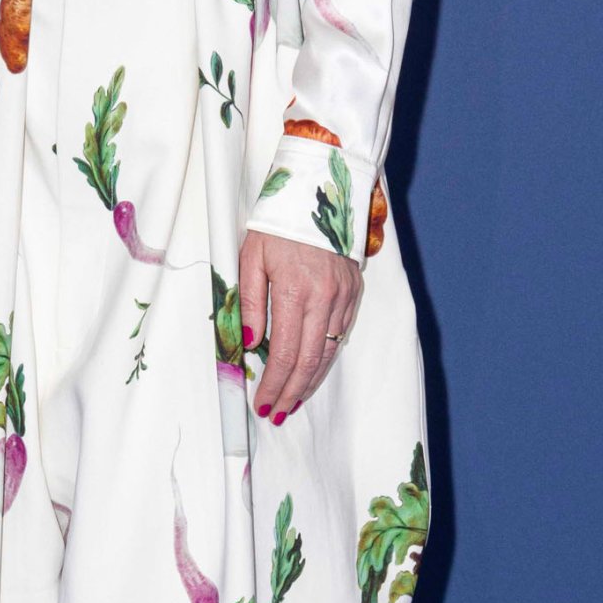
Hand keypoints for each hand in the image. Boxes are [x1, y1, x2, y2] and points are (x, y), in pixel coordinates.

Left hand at [239, 228, 361, 421]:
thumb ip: (249, 303)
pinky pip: (340, 333)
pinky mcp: (354, 291)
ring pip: (328, 351)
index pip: (285, 352)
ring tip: (293, 400)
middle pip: (309, 360)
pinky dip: (326, 357)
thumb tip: (249, 345)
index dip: (274, 384)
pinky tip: (313, 370)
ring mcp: (343, 295)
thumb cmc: (277, 223)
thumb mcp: (251, 258)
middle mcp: (324, 296)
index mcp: (295, 289)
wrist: (318, 190)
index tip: (262, 403)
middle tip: (277, 412)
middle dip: (292, 392)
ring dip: (310, 380)